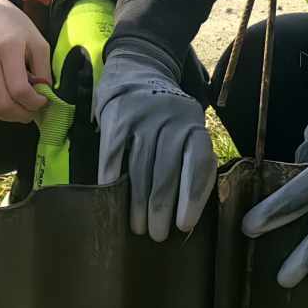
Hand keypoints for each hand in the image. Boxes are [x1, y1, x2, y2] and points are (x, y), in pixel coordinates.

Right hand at [0, 0, 50, 122]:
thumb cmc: (13, 24)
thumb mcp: (37, 41)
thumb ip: (43, 70)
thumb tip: (45, 96)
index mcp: (8, 47)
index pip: (19, 89)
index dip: (34, 103)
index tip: (42, 102)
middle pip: (2, 103)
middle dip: (21, 114)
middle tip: (32, 112)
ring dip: (7, 116)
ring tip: (19, 110)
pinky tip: (4, 102)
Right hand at [94, 37, 216, 240]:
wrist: (138, 71)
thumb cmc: (167, 118)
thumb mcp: (188, 130)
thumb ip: (194, 163)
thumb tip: (189, 210)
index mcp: (193, 125)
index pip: (196, 164)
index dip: (191, 197)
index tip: (183, 226)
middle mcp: (170, 118)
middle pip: (165, 172)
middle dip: (160, 209)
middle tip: (156, 236)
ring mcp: (141, 116)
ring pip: (140, 168)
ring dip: (137, 203)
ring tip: (138, 228)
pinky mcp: (116, 117)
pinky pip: (113, 155)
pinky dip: (111, 179)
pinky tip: (112, 198)